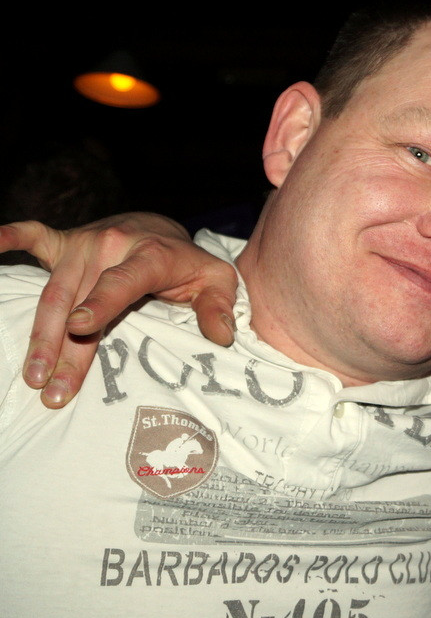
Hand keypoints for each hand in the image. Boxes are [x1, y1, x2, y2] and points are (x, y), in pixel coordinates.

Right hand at [0, 214, 238, 407]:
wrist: (161, 228)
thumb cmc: (188, 264)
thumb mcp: (216, 280)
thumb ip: (219, 307)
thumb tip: (222, 337)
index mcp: (151, 255)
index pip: (123, 281)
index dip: (102, 302)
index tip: (82, 326)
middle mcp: (112, 246)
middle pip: (78, 299)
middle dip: (64, 346)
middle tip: (53, 389)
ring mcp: (83, 242)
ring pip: (53, 292)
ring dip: (40, 335)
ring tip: (33, 376)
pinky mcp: (63, 241)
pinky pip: (31, 236)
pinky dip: (7, 239)